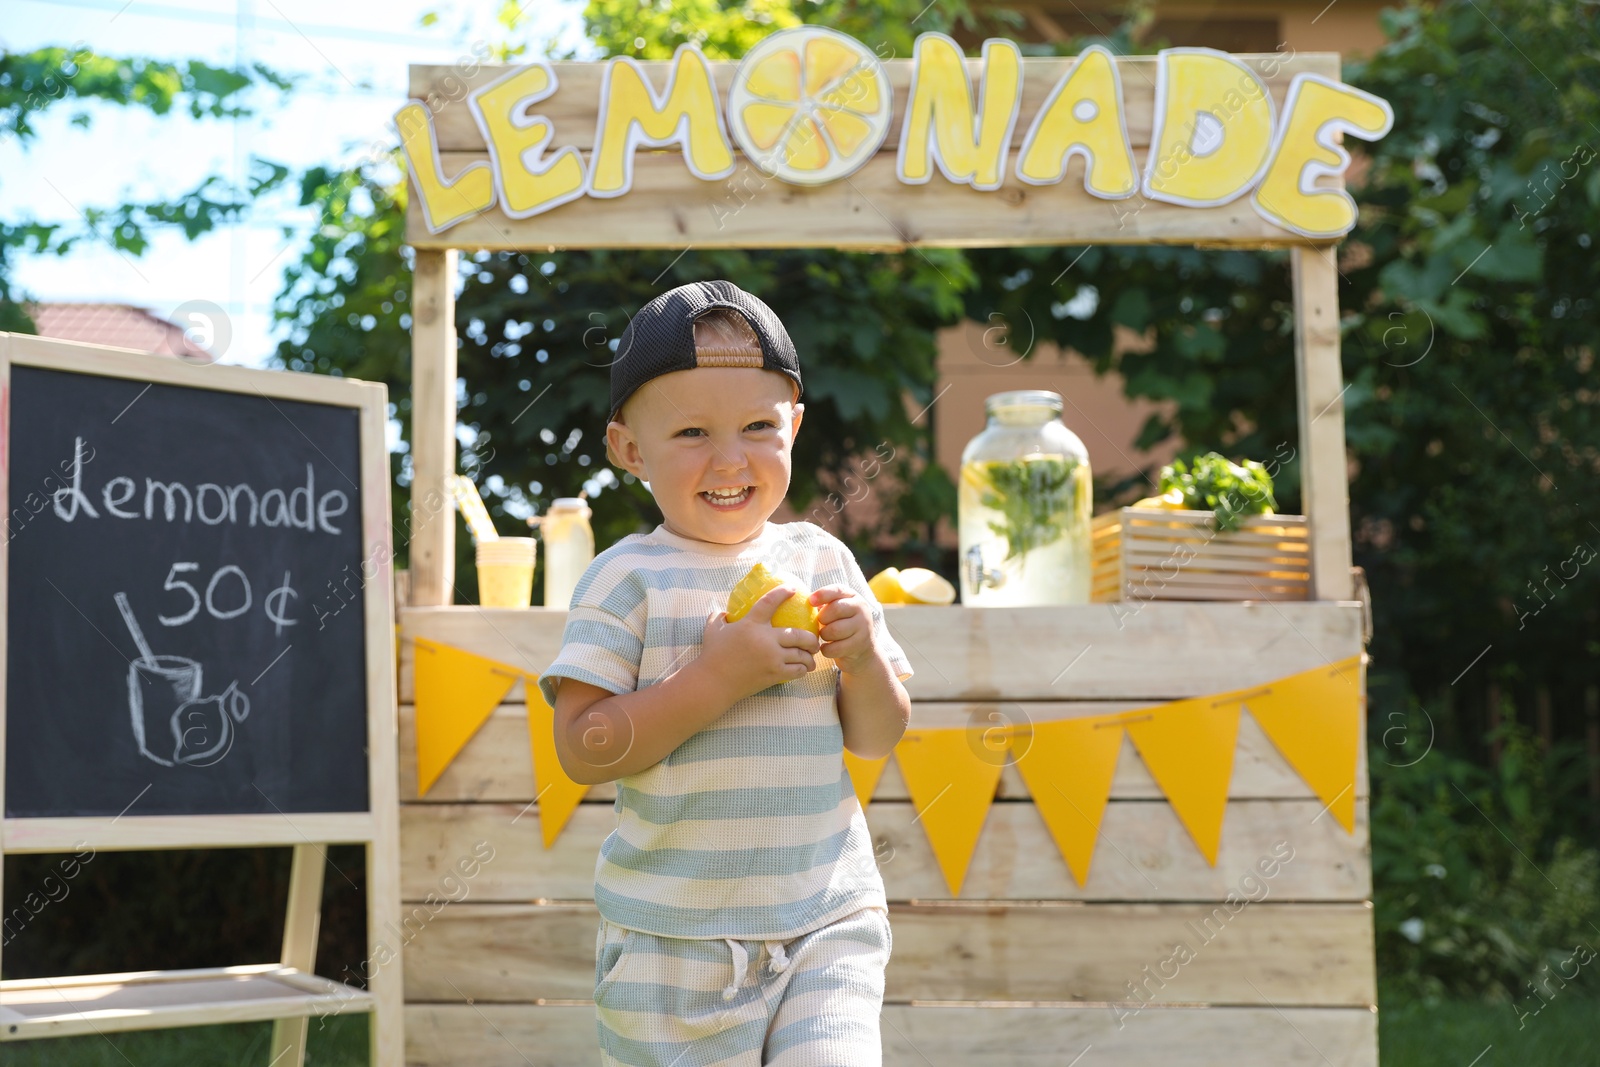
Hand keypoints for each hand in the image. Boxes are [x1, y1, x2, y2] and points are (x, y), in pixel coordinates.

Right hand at [699, 585, 820, 702]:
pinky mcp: (774, 674)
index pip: (770, 602)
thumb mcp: (712, 630)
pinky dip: (802, 669)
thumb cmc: (711, 655)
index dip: (783, 593)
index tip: (794, 589)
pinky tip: (803, 669)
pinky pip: (796, 670)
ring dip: (809, 656)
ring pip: (801, 655)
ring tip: (811, 657)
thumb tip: (724, 612)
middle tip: (814, 640)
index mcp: (752, 624)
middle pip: (799, 634)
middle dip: (811, 638)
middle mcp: (766, 639)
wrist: (713, 683)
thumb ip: (719, 617)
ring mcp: (772, 658)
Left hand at [809, 585, 877, 673]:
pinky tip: (827, 647)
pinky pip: (835, 648)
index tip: (810, 601)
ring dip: (824, 635)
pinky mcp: (860, 645)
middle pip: (836, 609)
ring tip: (825, 635)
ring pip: (835, 630)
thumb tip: (802, 603)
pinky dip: (826, 649)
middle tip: (820, 624)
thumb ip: (822, 604)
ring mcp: (863, 627)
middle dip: (822, 618)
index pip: (837, 590)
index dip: (822, 594)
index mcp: (852, 596)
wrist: (862, 648)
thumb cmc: (840, 623)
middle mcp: (861, 609)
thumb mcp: (835, 610)